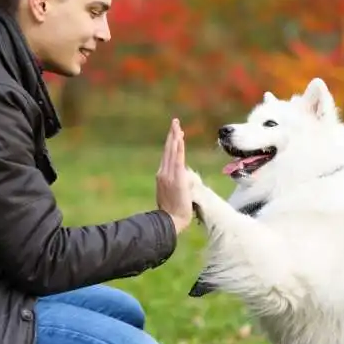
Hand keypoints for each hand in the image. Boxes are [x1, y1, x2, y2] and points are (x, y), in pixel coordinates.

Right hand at [156, 118, 192, 233]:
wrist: (170, 220)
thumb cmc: (172, 212)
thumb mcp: (172, 194)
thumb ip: (175, 184)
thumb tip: (182, 179)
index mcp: (162, 176)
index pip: (168, 156)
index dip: (172, 144)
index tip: (176, 134)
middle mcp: (163, 173)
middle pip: (168, 150)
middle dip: (172, 135)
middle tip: (175, 122)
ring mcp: (168, 175)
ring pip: (172, 152)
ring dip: (175, 138)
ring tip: (178, 126)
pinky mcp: (176, 177)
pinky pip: (177, 159)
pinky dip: (178, 148)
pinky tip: (180, 138)